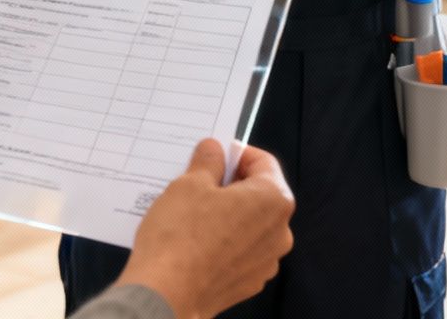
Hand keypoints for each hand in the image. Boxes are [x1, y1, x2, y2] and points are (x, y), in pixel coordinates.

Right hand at [114, 139, 294, 318]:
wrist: (167, 294)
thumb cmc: (180, 237)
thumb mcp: (189, 183)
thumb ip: (208, 161)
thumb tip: (214, 150)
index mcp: (273, 200)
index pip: (263, 162)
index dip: (237, 154)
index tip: (217, 155)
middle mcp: (279, 232)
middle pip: (259, 194)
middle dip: (231, 185)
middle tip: (199, 182)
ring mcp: (266, 261)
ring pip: (249, 224)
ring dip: (227, 214)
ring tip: (193, 213)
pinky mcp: (249, 282)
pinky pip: (240, 250)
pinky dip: (223, 241)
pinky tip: (196, 240)